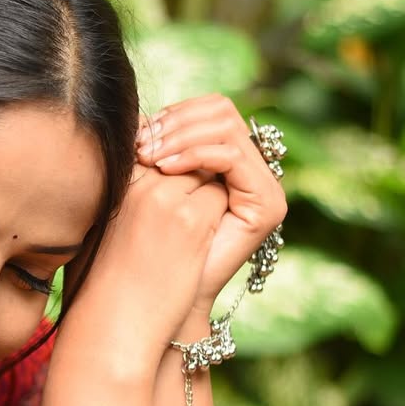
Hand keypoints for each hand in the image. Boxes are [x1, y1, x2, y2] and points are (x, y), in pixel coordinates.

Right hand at [59, 162, 228, 373]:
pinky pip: (220, 194)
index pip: (152, 141)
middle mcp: (135, 182)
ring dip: (208, 189)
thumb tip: (138, 162)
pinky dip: (220, 210)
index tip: (170, 175)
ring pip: (206, 169)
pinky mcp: (190, 221)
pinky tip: (205, 237)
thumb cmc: (97, 282)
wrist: (111, 325)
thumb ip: (113, 190)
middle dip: (191, 169)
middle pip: (183, 151)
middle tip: (191, 200)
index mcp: (110, 180)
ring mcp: (164, 199)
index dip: (167, 154)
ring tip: (192, 225)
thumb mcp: (93, 226)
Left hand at [135, 95, 286, 314]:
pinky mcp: (268, 204)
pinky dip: (196, 155)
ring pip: (226, 128)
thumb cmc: (148, 244)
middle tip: (142, 145)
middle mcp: (252, 169)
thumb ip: (155, 148)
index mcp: (228, 159)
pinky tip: (166, 169)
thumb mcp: (149, 184)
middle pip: (221, 110)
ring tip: (149, 156)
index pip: (209, 109)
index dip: (173, 114)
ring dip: (181, 136)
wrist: (162, 296)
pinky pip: (231, 157)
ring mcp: (264, 186)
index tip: (138, 134)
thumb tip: (137, 112)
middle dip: (176, 122)